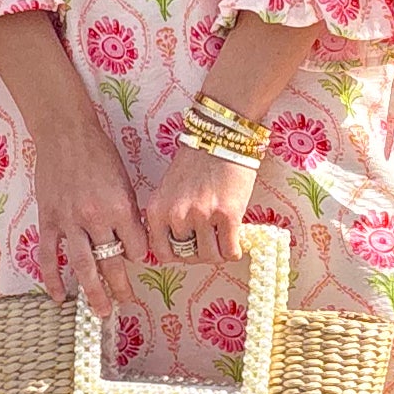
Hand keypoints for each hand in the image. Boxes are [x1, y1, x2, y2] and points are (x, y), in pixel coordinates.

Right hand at [28, 112, 150, 315]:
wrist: (65, 133)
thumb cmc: (99, 153)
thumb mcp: (125, 181)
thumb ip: (128, 213)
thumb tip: (133, 242)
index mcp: (120, 208)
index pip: (135, 248)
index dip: (139, 257)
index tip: (136, 260)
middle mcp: (96, 219)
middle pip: (112, 264)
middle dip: (121, 288)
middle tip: (126, 305)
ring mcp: (69, 222)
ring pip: (83, 267)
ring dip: (93, 292)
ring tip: (101, 312)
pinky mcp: (48, 220)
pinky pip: (49, 256)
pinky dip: (52, 279)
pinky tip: (59, 296)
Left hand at [145, 144, 255, 268]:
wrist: (220, 136)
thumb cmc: (196, 160)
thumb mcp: (169, 189)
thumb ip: (168, 216)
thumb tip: (177, 244)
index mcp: (157, 210)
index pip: (162, 253)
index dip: (177, 254)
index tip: (188, 249)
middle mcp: (177, 216)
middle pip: (187, 256)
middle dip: (199, 253)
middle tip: (209, 241)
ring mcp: (202, 217)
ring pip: (210, 257)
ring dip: (218, 253)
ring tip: (223, 240)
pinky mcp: (228, 216)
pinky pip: (230, 251)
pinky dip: (234, 251)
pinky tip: (236, 241)